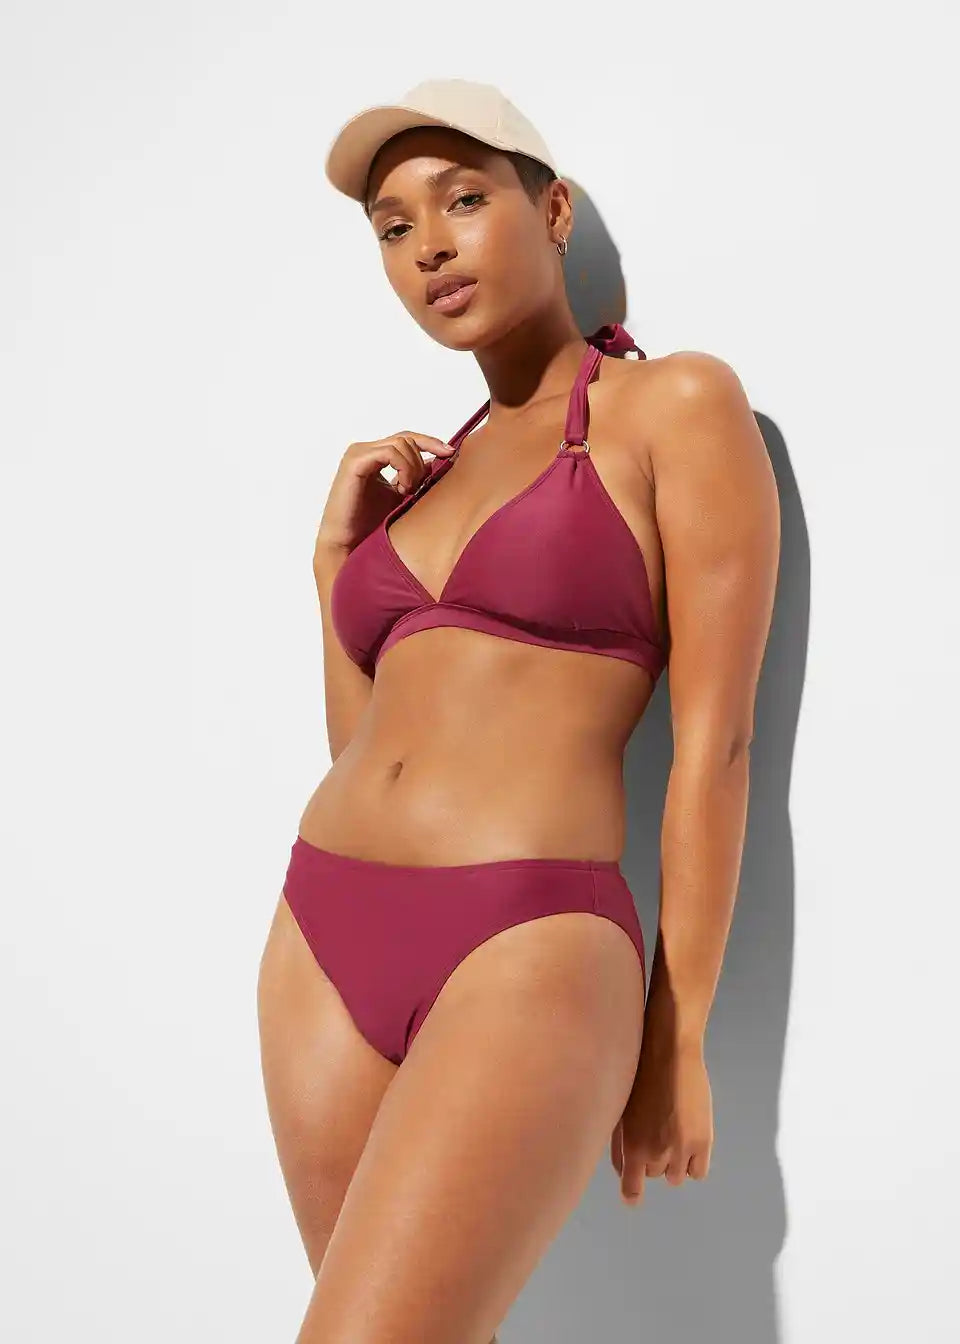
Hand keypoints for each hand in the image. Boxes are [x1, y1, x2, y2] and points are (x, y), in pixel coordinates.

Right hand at [314, 431, 456, 561]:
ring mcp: (358, 454)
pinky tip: (403, 488)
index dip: (430, 442)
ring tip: (408, 491)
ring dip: (413, 468)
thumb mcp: (402, 496)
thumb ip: (415, 477)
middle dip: (421, 461)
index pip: (406, 439)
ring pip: (401, 443)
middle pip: (407, 439)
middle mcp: (365, 451)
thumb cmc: (370, 525)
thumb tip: (439, 461)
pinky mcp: (355, 462)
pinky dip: (404, 468)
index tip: (450, 453)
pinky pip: (390, 453)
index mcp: (374, 456)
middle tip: (418, 488)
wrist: (349, 545)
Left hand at [610, 1032, 712, 1205]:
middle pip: (654, 1174)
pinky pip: (698, 1172)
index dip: (632, 1193)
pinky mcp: (702, 1142)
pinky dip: (694, 1162)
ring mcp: (680, 1149)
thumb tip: (623, 1171)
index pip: (631, 1187)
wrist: (668, 1052)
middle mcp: (655, 1153)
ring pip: (676, 1176)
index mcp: (631, 1147)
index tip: (633, 1197)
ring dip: (674, 1161)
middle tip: (656, 1132)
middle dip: (654, 1160)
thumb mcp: (621, 1111)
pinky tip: (690, 1140)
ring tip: (673, 1131)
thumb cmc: (638, 1076)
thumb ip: (620, 1144)